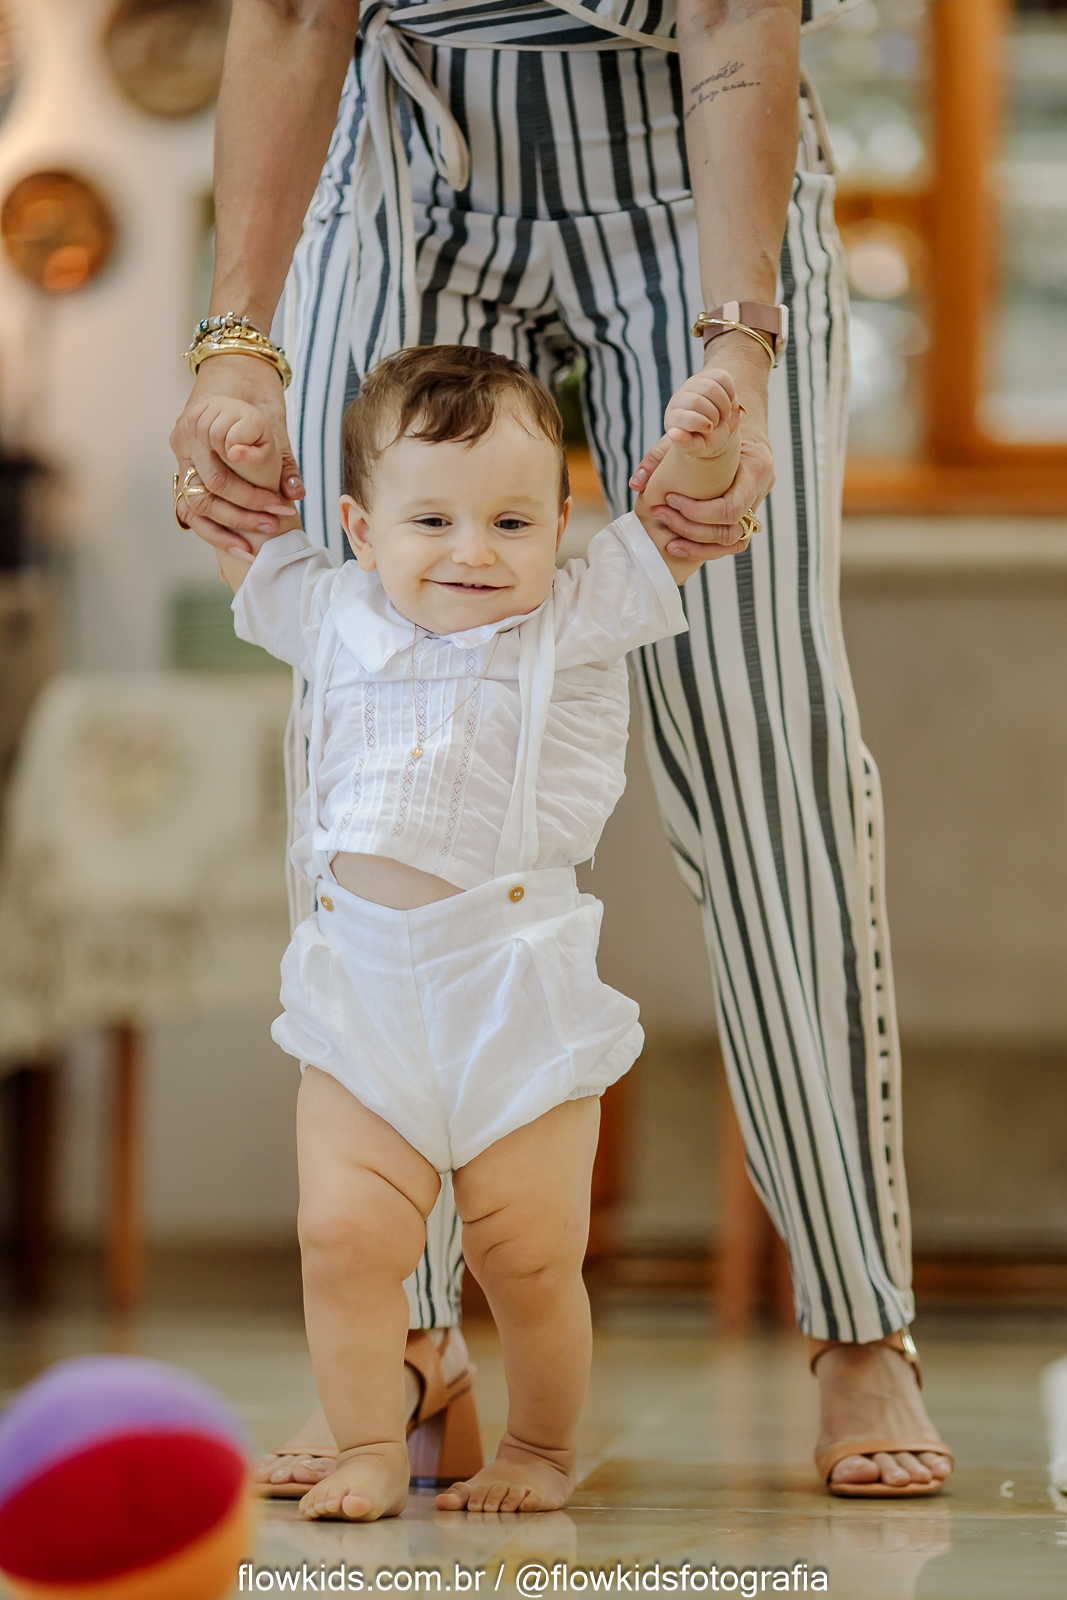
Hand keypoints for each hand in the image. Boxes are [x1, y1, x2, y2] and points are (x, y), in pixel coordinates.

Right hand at [170, 354, 304, 555]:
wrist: (236, 369)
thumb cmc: (255, 393)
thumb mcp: (273, 422)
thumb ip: (282, 459)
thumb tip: (294, 493)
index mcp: (201, 422)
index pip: (221, 472)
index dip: (252, 496)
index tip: (280, 507)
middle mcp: (184, 439)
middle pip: (207, 491)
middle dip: (243, 514)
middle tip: (275, 523)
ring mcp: (180, 455)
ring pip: (194, 505)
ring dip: (225, 529)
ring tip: (252, 546)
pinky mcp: (183, 468)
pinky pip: (190, 506)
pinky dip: (211, 528)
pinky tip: (233, 545)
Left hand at [630, 342, 775, 561]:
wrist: (741, 405)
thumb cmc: (715, 415)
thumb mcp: (690, 428)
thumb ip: (661, 455)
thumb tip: (636, 483)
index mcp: (755, 467)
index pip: (732, 508)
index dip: (699, 513)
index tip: (671, 500)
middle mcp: (761, 487)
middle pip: (733, 532)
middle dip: (693, 530)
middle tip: (663, 516)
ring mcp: (758, 498)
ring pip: (735, 541)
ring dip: (701, 546)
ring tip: (671, 543)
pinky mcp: (749, 505)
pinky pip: (733, 536)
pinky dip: (709, 544)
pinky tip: (683, 543)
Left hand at [663, 367, 741, 459]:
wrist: (718, 427)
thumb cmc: (705, 440)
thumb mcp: (697, 447)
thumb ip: (685, 443)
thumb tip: (673, 433)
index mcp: (672, 418)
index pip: (680, 416)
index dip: (699, 423)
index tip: (709, 429)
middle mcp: (679, 398)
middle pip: (696, 401)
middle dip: (713, 415)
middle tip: (717, 422)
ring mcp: (693, 384)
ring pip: (710, 387)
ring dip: (724, 404)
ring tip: (724, 414)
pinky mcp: (708, 375)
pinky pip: (722, 377)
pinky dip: (730, 392)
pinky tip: (729, 401)